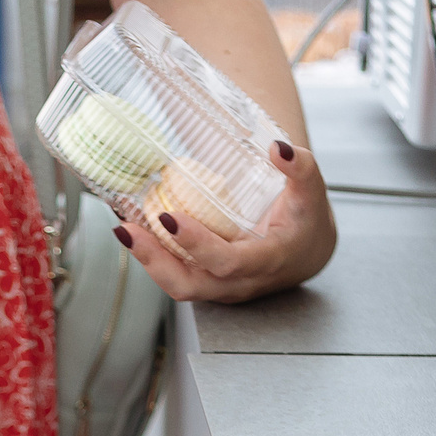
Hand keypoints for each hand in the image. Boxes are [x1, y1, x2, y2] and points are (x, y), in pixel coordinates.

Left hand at [112, 141, 336, 303]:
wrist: (305, 253)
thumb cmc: (305, 222)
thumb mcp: (312, 193)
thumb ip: (301, 169)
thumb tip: (278, 148)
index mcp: (267, 262)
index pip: (227, 262)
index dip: (197, 244)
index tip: (170, 217)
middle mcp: (239, 282)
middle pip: (189, 284)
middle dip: (154, 260)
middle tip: (127, 229)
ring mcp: (221, 287)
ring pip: (177, 285)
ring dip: (147, 260)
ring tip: (123, 229)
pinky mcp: (207, 282)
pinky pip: (176, 275)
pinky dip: (153, 256)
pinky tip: (134, 230)